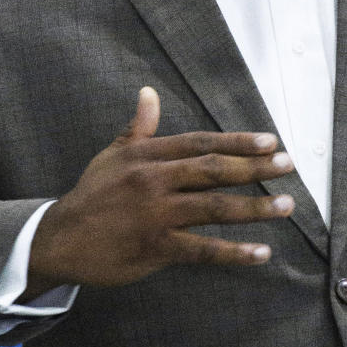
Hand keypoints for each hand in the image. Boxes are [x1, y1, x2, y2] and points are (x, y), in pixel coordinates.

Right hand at [25, 88, 294, 295]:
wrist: (58, 239)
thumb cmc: (92, 194)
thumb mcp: (112, 156)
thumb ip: (139, 128)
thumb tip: (149, 93)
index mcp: (148, 156)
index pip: (201, 143)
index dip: (237, 142)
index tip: (270, 141)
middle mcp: (155, 181)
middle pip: (214, 170)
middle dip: (254, 167)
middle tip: (287, 165)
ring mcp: (156, 215)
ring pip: (214, 208)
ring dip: (254, 207)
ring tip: (286, 206)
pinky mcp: (155, 248)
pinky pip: (202, 249)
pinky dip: (234, 252)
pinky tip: (262, 252)